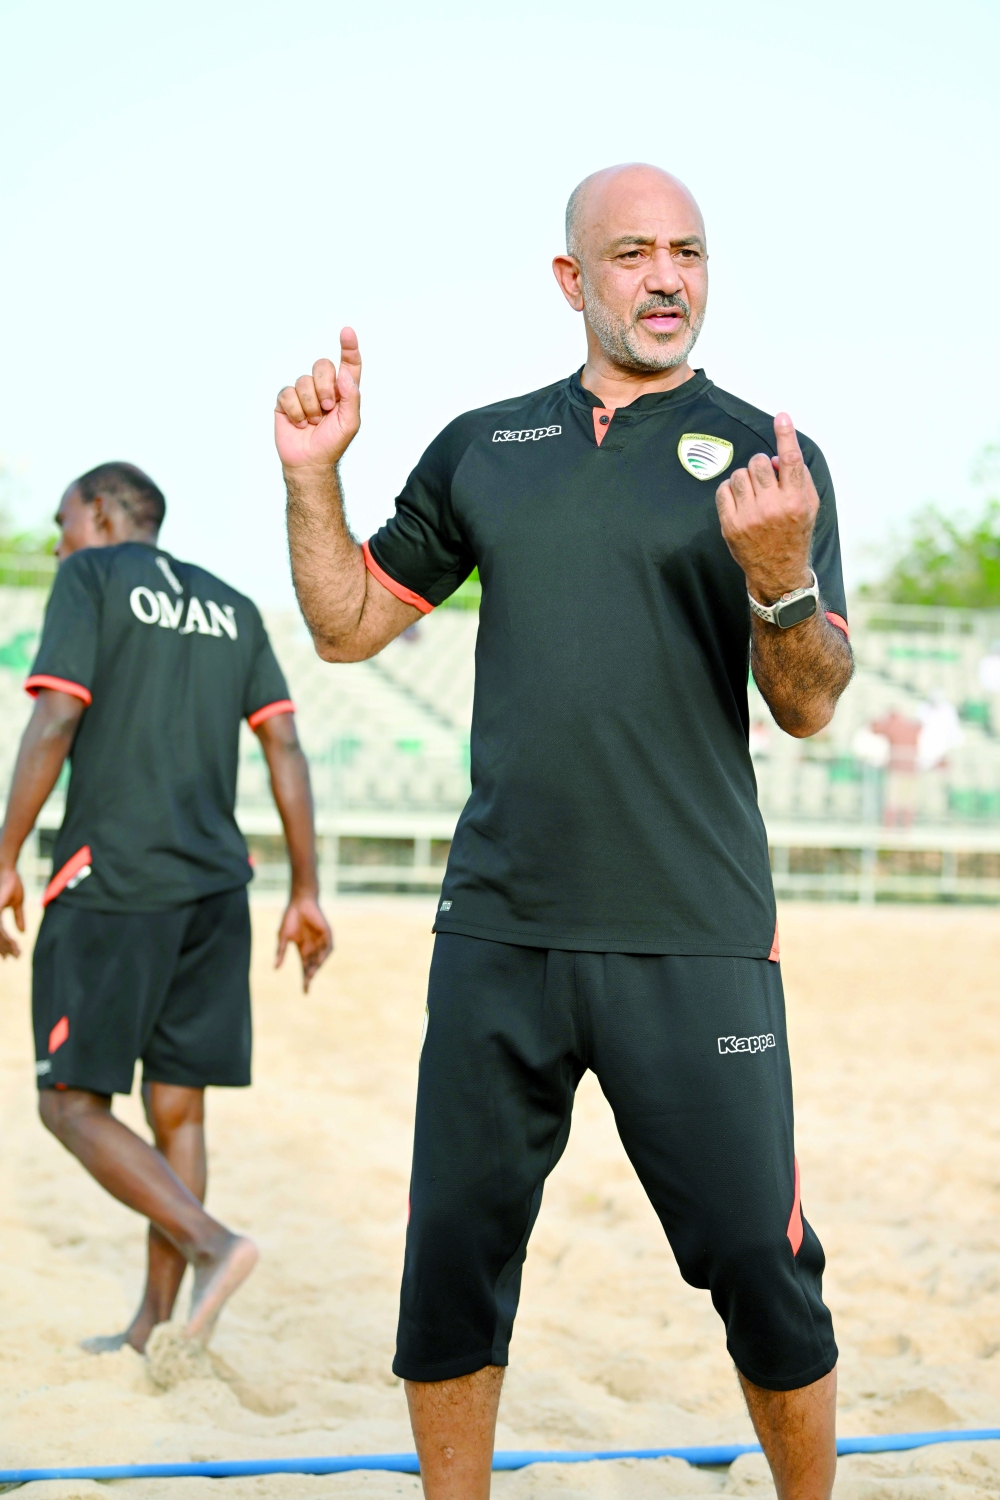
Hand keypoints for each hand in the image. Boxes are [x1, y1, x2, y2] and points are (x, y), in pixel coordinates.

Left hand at [0, 865, 24, 958]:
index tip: (15, 954)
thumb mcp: (17, 903)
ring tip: (17, 953)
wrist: (7, 870)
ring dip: (7, 946)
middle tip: (17, 957)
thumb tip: (22, 932)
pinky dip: (6, 938)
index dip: (6, 945)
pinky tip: (14, 943)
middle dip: (7, 949)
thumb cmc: (11, 882)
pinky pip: (0, 930)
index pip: (0, 935)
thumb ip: (18, 918)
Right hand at [275, 328, 361, 470]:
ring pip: (304, 381)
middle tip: (328, 408)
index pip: (348, 364)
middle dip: (325, 387)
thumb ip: (351, 397)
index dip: (349, 348)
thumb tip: (345, 374)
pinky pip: (288, 393)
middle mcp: (323, 387)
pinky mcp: (285, 401)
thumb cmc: (332, 443)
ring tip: (313, 422)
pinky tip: (299, 423)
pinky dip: (295, 411)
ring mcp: (303, 393)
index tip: (347, 333)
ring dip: (310, 406)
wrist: (309, 462)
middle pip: (322, 365)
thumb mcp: (350, 423)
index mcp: (343, 391)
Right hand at [275, 893, 332, 991]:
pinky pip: (328, 947)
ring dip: (316, 967)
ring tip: (311, 975)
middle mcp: (313, 948)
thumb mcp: (283, 937)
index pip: (305, 968)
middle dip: (310, 975)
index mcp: (303, 950)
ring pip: (321, 958)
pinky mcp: (327, 934)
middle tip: (306, 984)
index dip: (305, 980)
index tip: (305, 992)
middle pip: (313, 966)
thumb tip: (276, 969)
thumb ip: (281, 952)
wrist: (300, 902)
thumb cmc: (290, 918)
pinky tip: (319, 960)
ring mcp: (320, 941)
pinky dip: (325, 954)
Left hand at [716, 413, 817, 604]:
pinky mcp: (731, 526)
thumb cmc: (794, 532)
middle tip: (764, 478)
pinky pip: (723, 491)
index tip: (782, 416)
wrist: (778, 571)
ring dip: (745, 479)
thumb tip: (773, 457)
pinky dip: (729, 491)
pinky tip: (739, 502)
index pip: (790, 461)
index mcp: (796, 501)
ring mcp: (750, 518)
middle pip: (757, 463)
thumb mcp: (809, 506)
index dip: (786, 435)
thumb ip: (798, 478)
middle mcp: (773, 508)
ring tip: (753, 494)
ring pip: (738, 475)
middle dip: (759, 465)